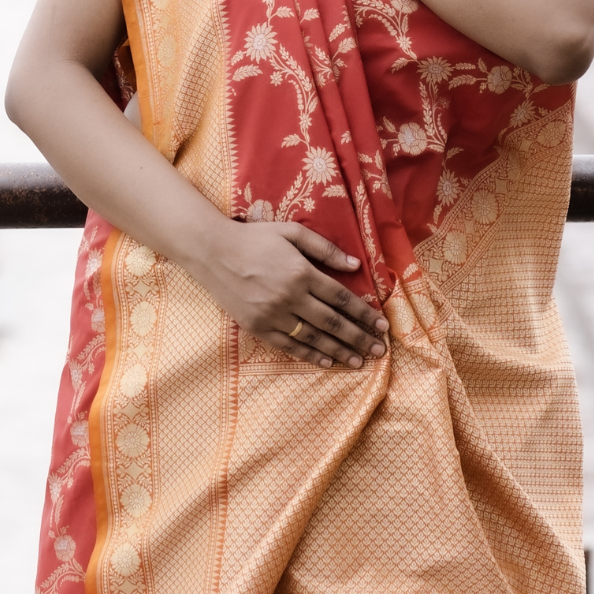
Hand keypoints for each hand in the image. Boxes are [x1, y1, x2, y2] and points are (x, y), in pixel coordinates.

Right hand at [189, 217, 388, 368]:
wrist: (211, 251)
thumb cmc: (254, 238)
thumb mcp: (291, 232)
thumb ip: (324, 248)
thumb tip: (355, 264)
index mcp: (301, 273)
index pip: (342, 299)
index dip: (365, 314)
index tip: (382, 326)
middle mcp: (290, 297)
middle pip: (332, 323)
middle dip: (359, 338)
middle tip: (379, 351)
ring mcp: (272, 315)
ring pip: (313, 338)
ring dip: (339, 351)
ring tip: (359, 362)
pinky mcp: (257, 327)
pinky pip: (288, 346)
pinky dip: (309, 355)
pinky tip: (327, 362)